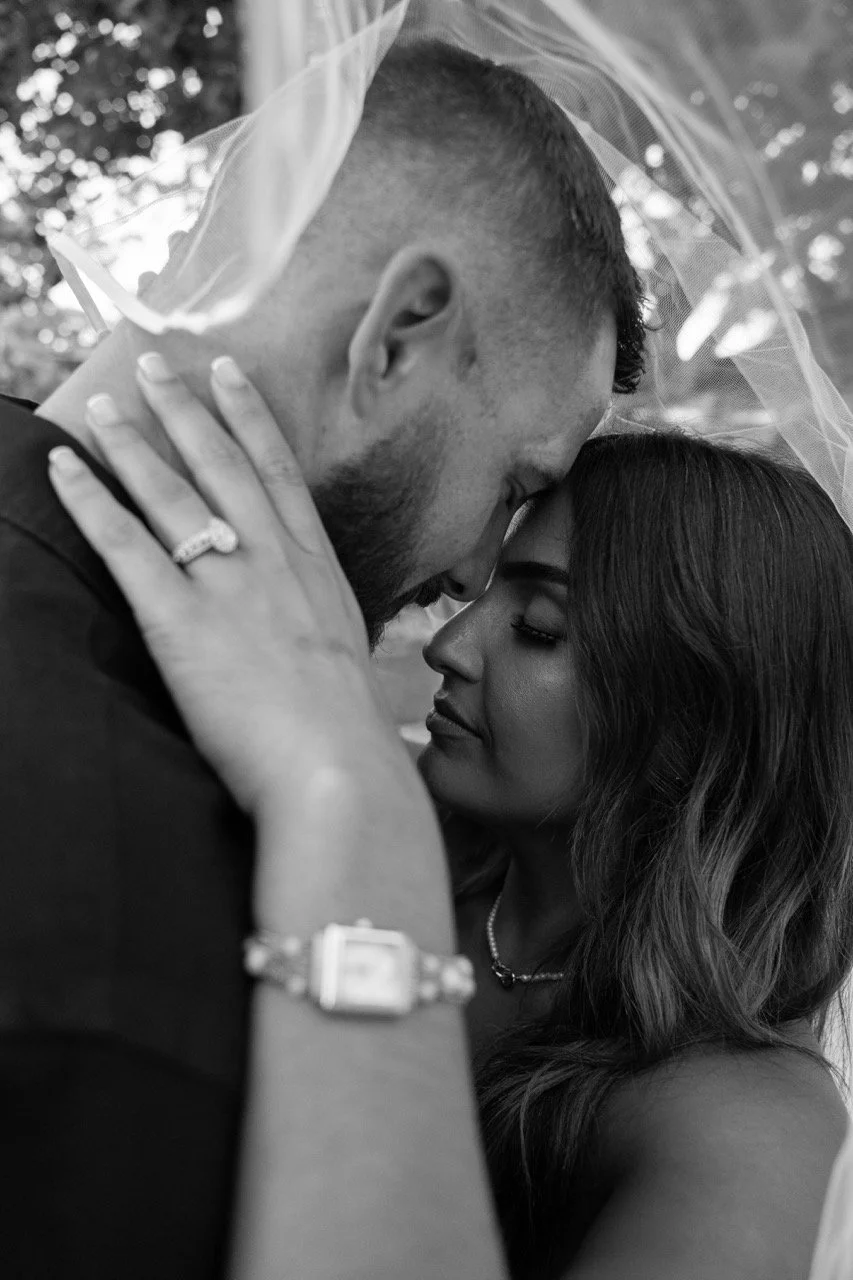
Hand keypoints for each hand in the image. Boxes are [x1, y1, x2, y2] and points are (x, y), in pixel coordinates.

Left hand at [47, 353, 406, 821]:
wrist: (338, 769)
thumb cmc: (348, 734)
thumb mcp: (347, 660)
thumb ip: (319, 626)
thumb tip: (307, 628)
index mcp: (316, 570)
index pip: (277, 473)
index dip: (250, 416)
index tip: (230, 372)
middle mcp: (273, 562)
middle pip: (221, 466)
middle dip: (185, 409)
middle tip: (154, 363)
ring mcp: (228, 587)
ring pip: (172, 495)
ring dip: (131, 444)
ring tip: (102, 406)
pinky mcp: (181, 623)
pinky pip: (126, 547)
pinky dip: (91, 502)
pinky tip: (63, 469)